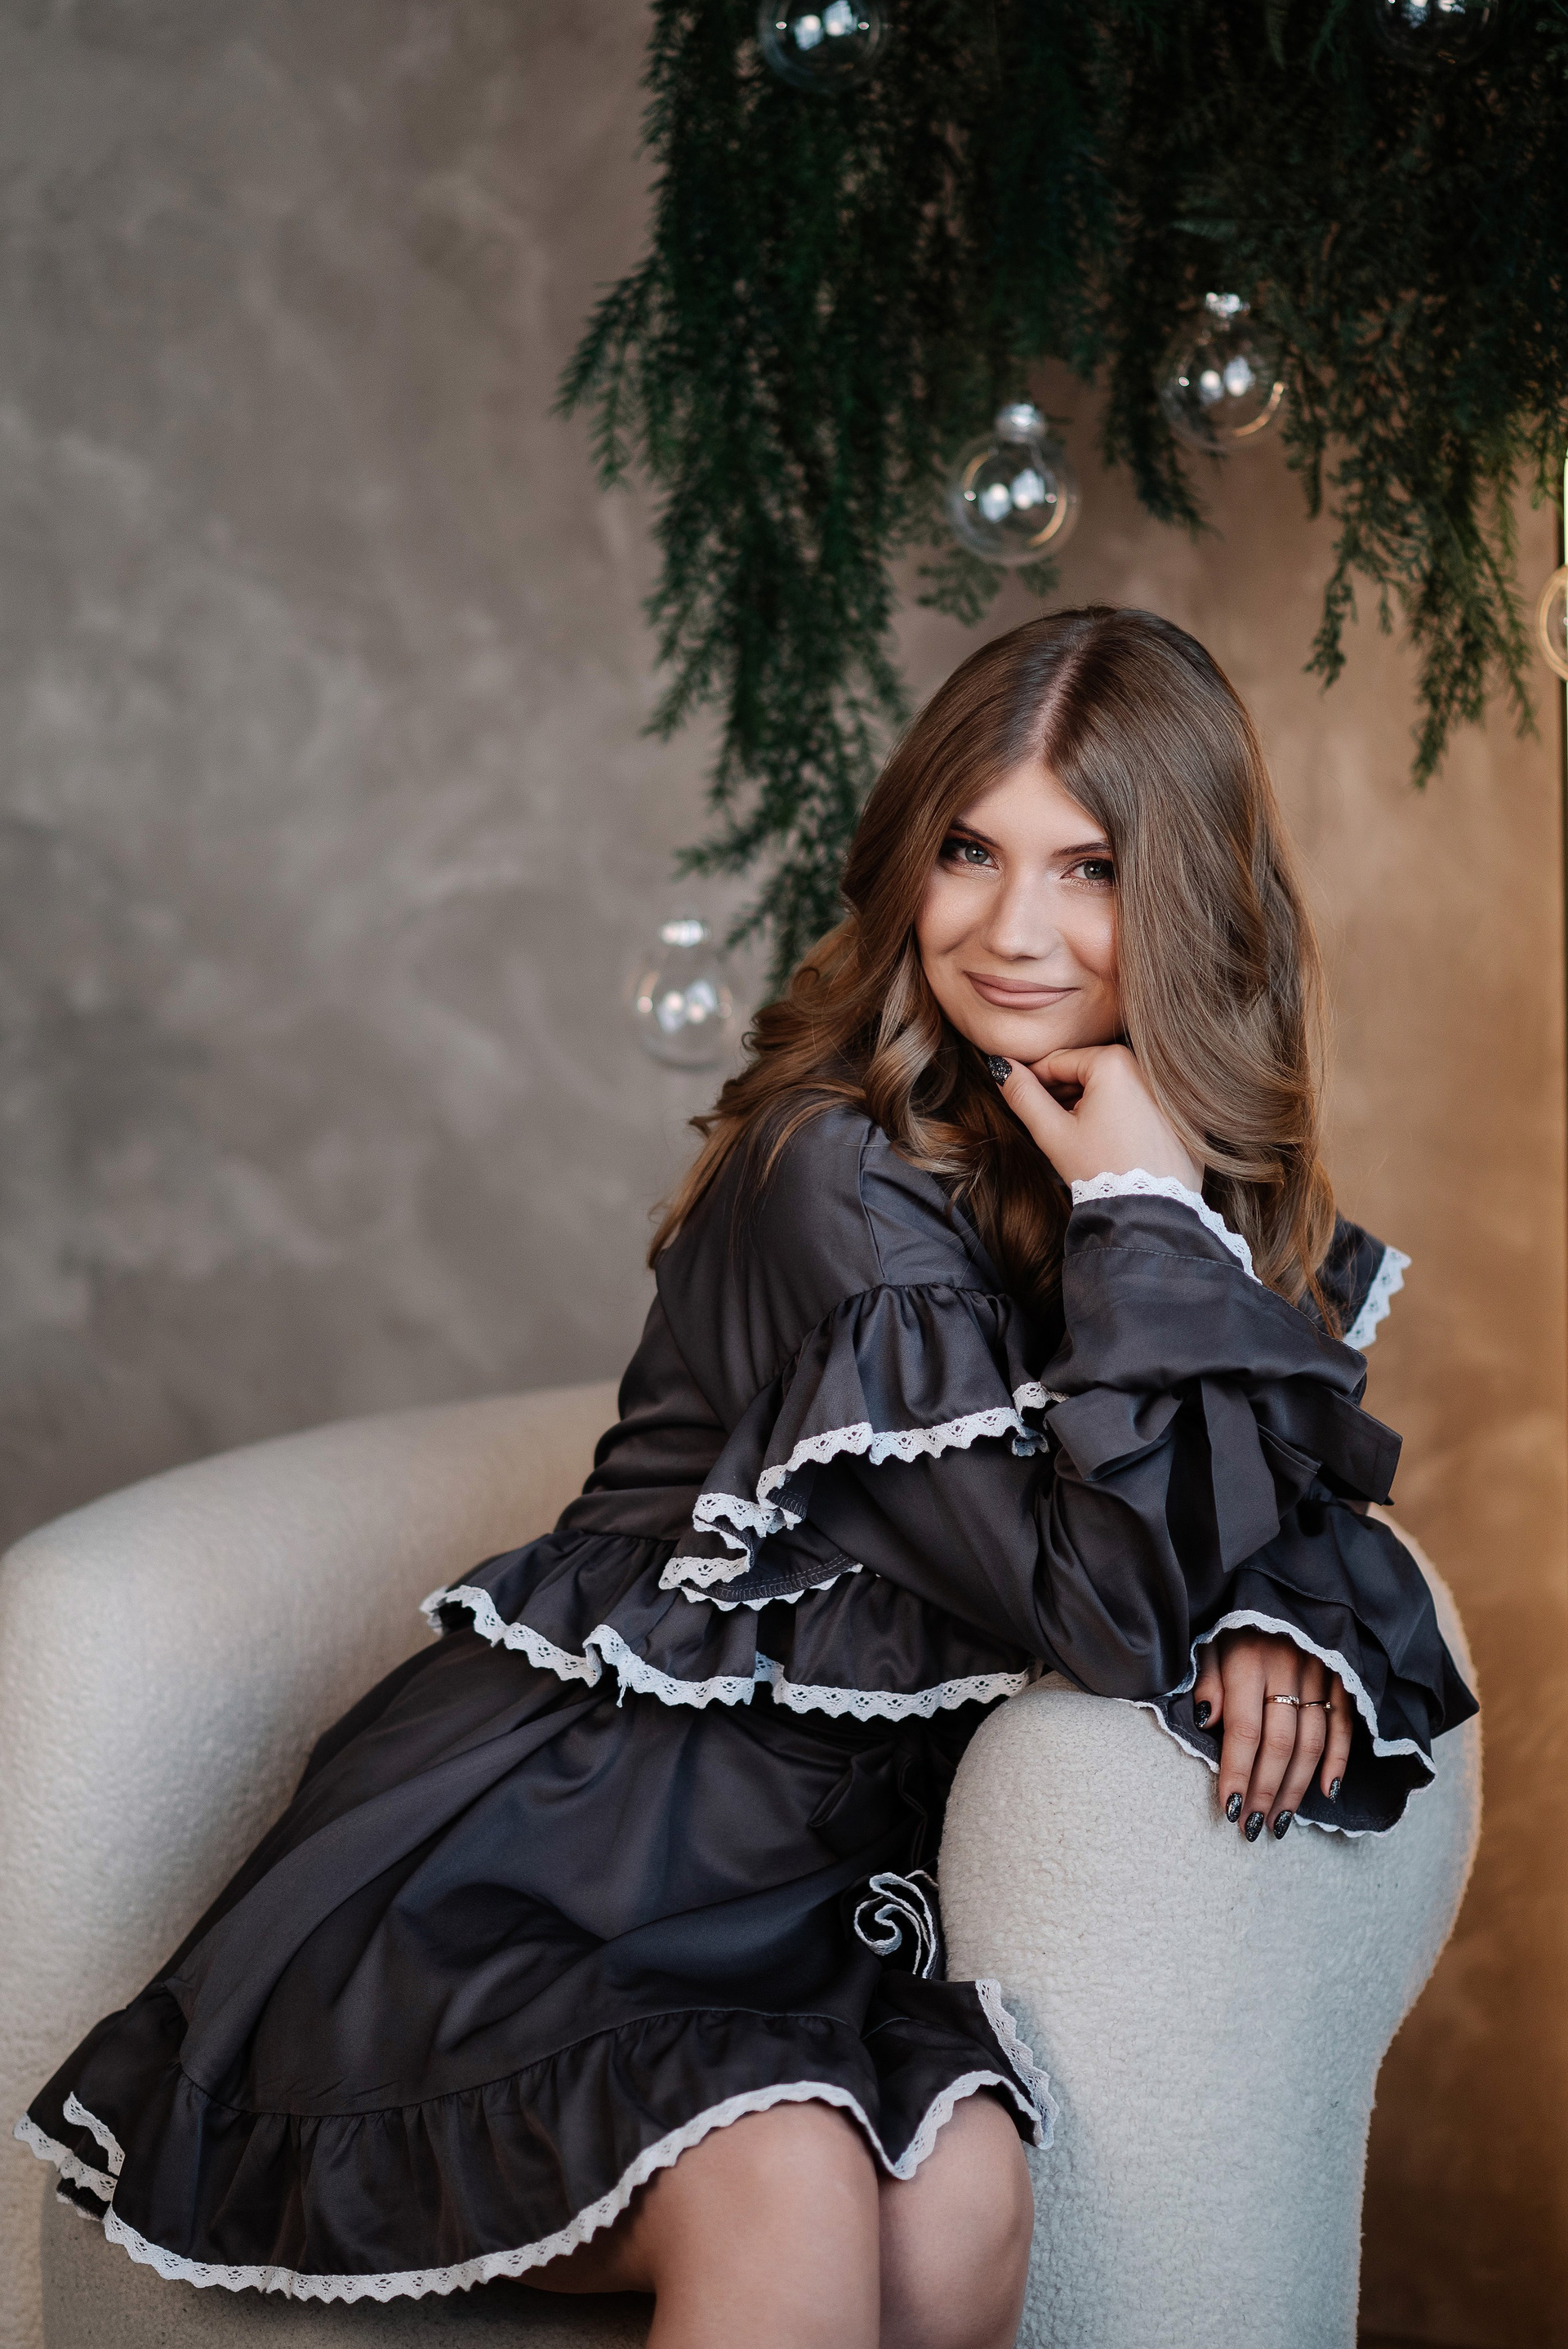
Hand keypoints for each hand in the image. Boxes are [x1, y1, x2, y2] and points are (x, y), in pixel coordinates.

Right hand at [988, 1043, 1200, 1190]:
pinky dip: (1118, 1115)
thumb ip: (1022, 1095)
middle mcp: (1145, 1066)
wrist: (1151, 1211)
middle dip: (1064, 1095)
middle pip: (1086, 1072)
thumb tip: (999, 1067)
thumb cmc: (1100, 1170)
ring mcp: (1166, 1089)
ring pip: (1111, 1088)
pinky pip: (1138, 1103)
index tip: (1022, 1100)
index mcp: (1113, 1061)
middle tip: (1051, 1126)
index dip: (1033, 1081)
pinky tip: (1107, 1143)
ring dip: (1088, 1105)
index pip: (1057, 1062)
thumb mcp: (1053, 1133)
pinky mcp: (1180, 1112)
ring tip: (1078, 1138)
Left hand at [1193, 1629, 1353, 1839]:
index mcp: (1247, 1662)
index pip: (1244, 1731)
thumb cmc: (1236, 1622)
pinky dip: (1338, 1762)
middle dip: (1265, 1791)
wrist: (1284, 1584)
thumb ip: (1206, 1678)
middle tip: (1252, 1827)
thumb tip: (1206, 1719)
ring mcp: (1319, 1676)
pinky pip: (1344, 1727)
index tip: (1229, 1810)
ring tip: (1279, 1822)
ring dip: (1295, 1788)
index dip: (1237, 1773)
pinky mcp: (1341, 1679)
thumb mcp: (1209, 1640)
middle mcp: (1287, 1672)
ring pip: (1311, 1743)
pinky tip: (1326, 1793)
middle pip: (1279, 1744)